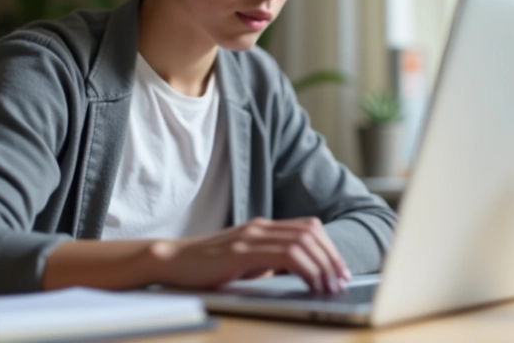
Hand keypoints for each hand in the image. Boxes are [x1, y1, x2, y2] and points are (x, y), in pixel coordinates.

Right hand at [153, 217, 351, 292]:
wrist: (172, 263)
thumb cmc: (207, 268)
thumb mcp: (245, 264)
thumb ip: (269, 263)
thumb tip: (300, 274)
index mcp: (263, 228)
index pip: (308, 227)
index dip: (329, 248)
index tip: (339, 271)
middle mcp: (260, 227)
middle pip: (311, 232)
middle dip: (332, 258)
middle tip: (342, 281)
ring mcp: (250, 236)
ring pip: (303, 242)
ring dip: (323, 265)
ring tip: (330, 287)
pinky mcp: (241, 252)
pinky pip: (286, 254)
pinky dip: (306, 268)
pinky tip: (311, 284)